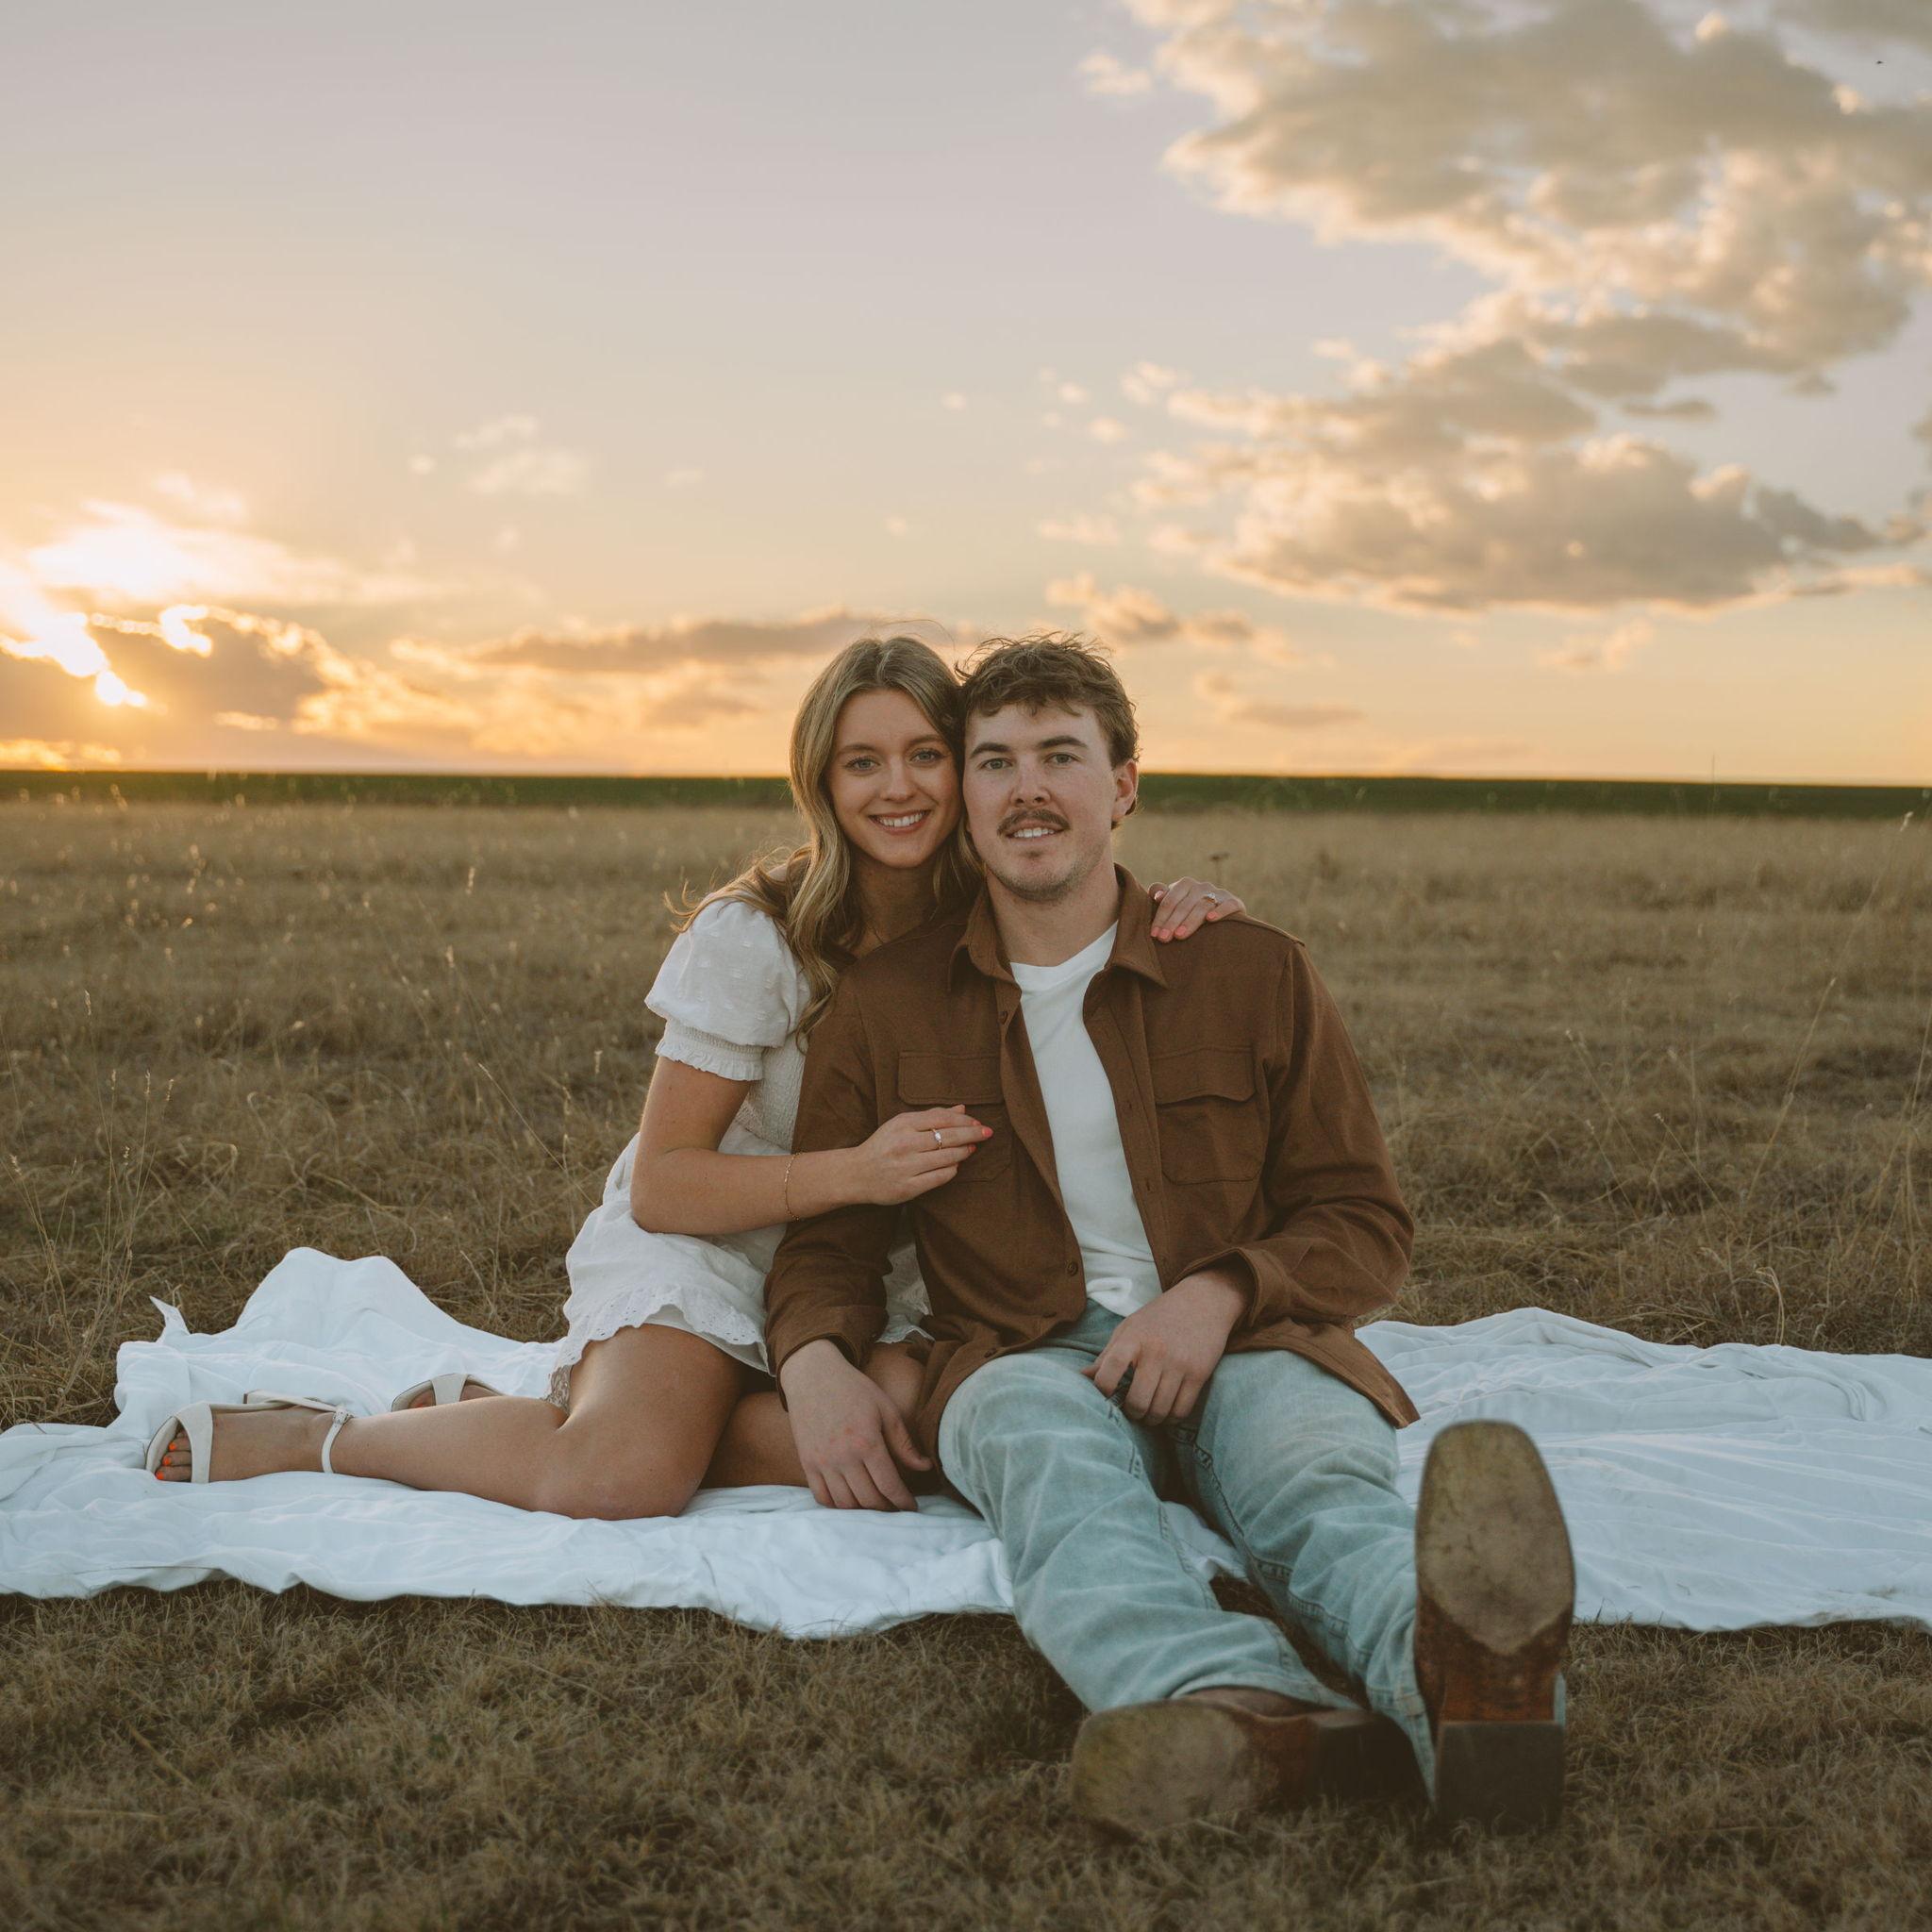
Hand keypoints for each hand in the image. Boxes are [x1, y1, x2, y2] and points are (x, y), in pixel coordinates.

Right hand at [780, 1339, 931, 1509]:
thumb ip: (904, 1443)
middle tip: (896, 1507)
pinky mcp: (807, 1463)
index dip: (903, 1502)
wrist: (813, 1376)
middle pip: (868, 1499)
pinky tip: (850, 1500)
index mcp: (867, 1442)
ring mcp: (822, 1462)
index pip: (889, 1485)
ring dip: (863, 1510)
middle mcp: (843, 1457)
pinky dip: (837, 1506)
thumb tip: (925, 1467)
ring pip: (845, 1504)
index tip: (911, 1507)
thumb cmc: (853, 1390)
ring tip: (875, 1504)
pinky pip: (822, 1497)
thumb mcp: (885, 1409)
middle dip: (886, 1508)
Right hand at [848, 1106, 990, 1205]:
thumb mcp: (901, 1125)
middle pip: (949, 1137)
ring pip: (948, 1157)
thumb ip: (931, 1116)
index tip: (978, 1122)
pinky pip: (941, 1177)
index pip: (942, 1118)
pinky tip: (956, 1165)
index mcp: (902, 1124)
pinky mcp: (909, 1187)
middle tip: (987, 1133)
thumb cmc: (882, 1146)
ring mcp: (906, 1167)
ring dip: (964, 1152)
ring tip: (971, 1149)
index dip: (964, 1120)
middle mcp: (904, 1144)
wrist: (856, 1174)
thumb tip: (962, 1109)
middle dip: (972, 1134)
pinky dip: (953, 1169)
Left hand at [1082, 1272, 1245, 1424]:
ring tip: (1148, 1414)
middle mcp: (1156, 1352)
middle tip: (1131, 1411)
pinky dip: (1171, 1418)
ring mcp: (1179, 1364)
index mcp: (1134, 1338)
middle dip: (1132, 1413)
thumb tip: (1080, 1378)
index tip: (1105, 1395)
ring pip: (1159, 1410)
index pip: (1109, 1369)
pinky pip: (1181, 1410)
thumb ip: (1107, 1355)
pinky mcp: (1199, 1374)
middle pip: (1137, 1401)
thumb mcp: (1130, 1328)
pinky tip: (1166, 1412)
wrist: (1203, 1301)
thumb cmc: (1160, 1317)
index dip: (1102, 1389)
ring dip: (1151, 1419)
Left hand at [1149, 876, 1243, 941]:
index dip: (1161, 917)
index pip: (1170, 901)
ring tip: (1180, 935)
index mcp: (1185, 885)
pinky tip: (1210, 920)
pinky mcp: (1235, 902)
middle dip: (1172, 922)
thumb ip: (1165, 899)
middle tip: (1164, 938)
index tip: (1154, 935)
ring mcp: (1219, 894)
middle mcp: (1202, 887)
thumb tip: (1156, 895)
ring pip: (1203, 906)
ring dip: (1190, 921)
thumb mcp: (1177, 904)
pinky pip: (1228, 905)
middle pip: (1184, 904)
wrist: (1224, 915)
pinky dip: (1220, 911)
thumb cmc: (1191, 912)